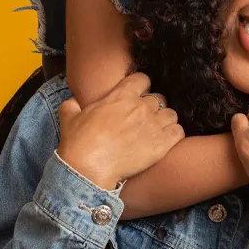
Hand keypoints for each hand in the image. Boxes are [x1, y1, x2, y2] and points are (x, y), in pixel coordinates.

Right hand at [57, 72, 183, 189]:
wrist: (88, 169)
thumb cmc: (78, 143)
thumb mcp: (69, 118)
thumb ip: (72, 105)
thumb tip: (72, 103)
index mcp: (121, 96)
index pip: (143, 79)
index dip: (141, 87)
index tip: (138, 96)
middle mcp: (140, 107)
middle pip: (158, 99)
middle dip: (153, 108)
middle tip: (144, 120)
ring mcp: (153, 125)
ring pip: (171, 114)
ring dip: (165, 121)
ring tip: (156, 132)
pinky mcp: (161, 144)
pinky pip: (178, 132)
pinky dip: (174, 135)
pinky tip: (165, 142)